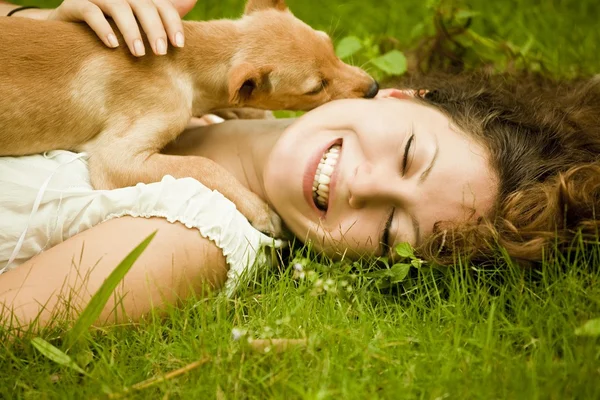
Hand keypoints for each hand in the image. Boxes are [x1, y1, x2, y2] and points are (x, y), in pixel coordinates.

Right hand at [47, 0, 196, 56]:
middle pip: (142, 4)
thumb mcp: (139, 24)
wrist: (69, 34)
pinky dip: (103, 28)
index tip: (179, 45)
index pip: (160, 4)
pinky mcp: (74, 4)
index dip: (171, 22)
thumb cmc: (113, 31)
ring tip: (139, 54)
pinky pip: (90, 12)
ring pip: (118, 7)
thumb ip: (162, 14)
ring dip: (131, 31)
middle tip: (160, 53)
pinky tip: (113, 46)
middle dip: (154, 29)